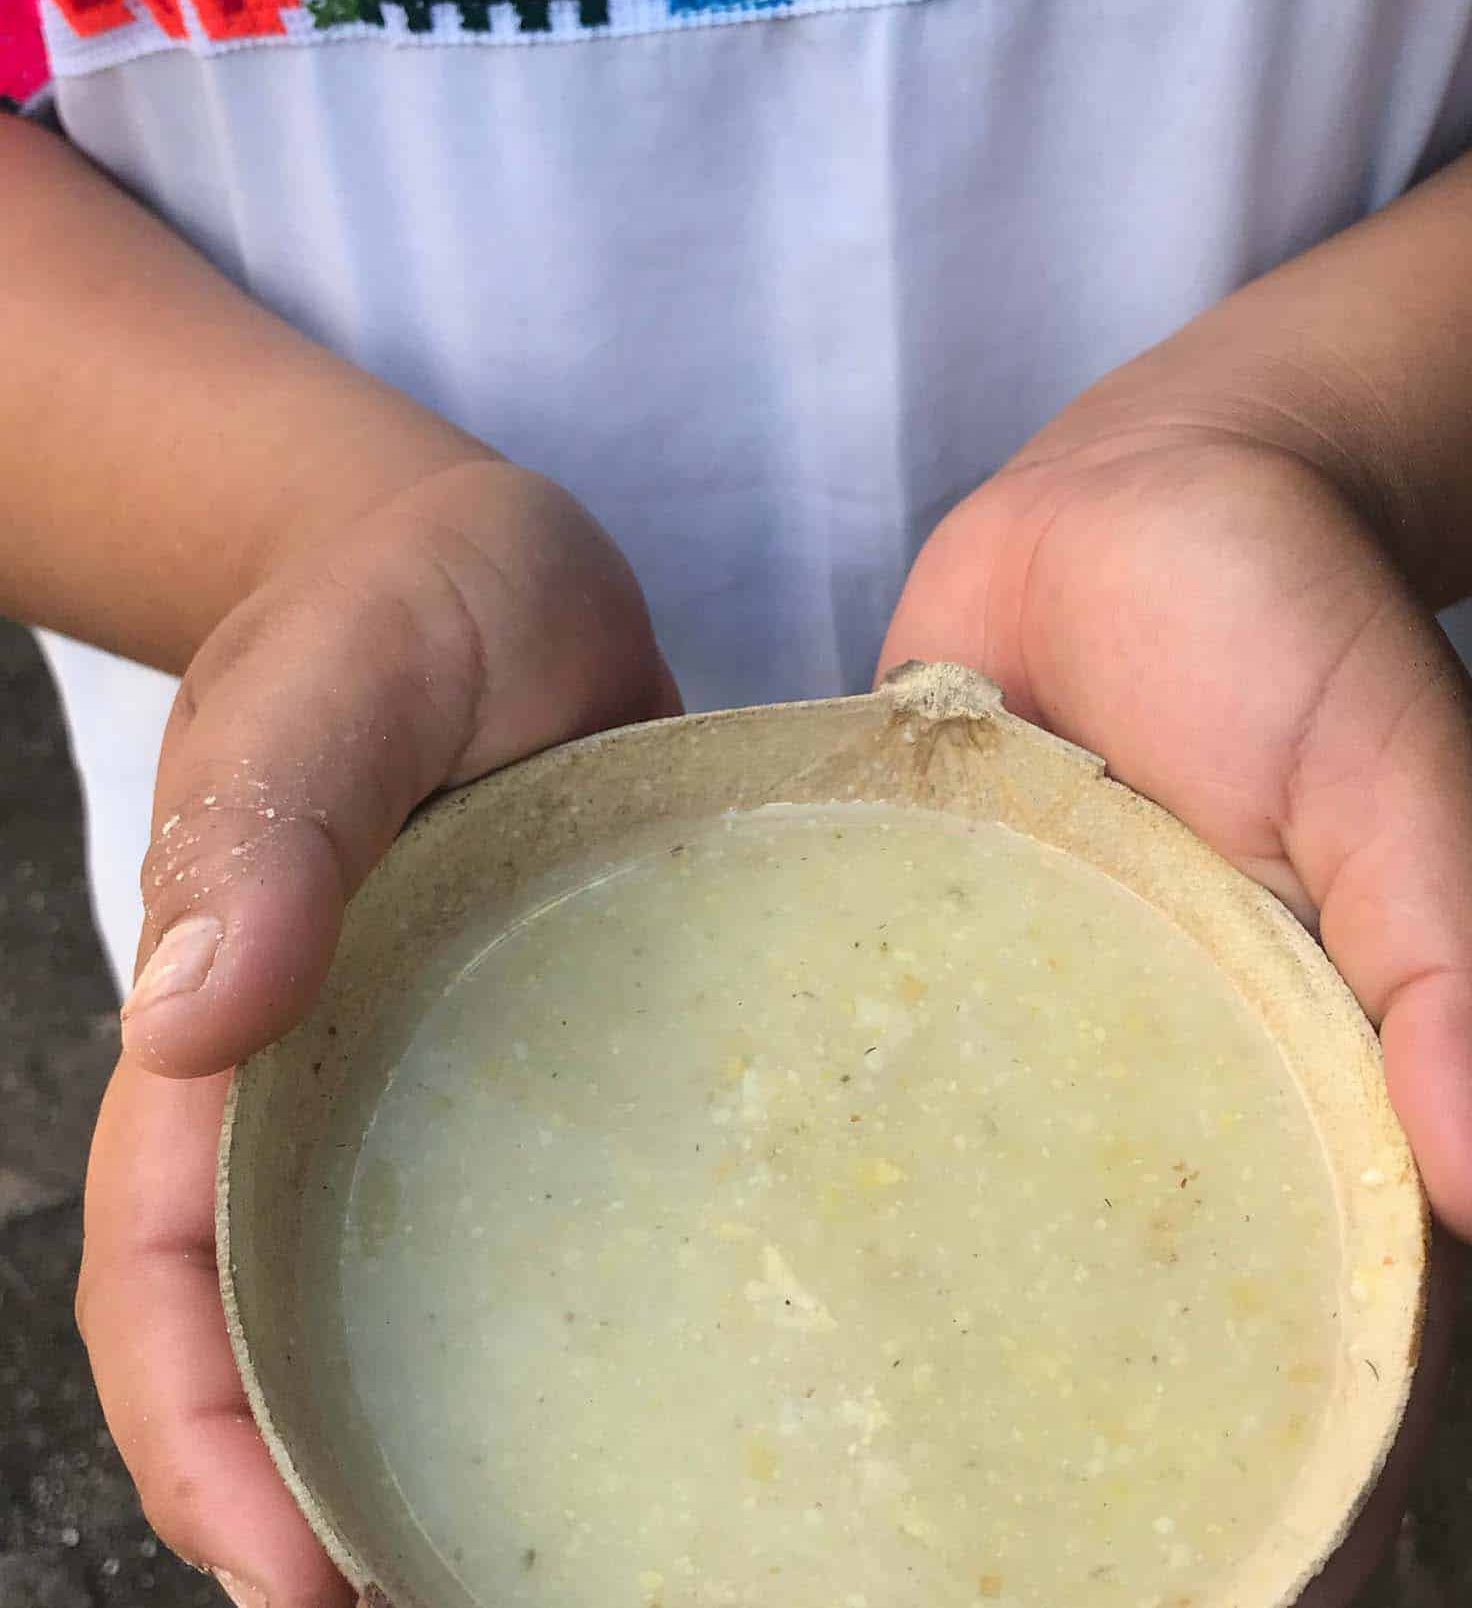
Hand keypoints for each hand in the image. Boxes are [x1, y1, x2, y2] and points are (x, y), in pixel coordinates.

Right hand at [76, 459, 675, 1607]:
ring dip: (452, 1447)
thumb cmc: (397, 603)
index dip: (202, 1436)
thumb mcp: (338, 680)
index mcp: (234, 1023)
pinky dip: (582, 1325)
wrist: (498, 568)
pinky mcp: (568, 1058)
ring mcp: (449, 1083)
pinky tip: (694, 1383)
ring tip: (570, 1567)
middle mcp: (329, 1084)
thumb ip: (268, 815)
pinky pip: (558, 1215)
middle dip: (326, 1504)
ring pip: (419, 1304)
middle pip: (284, 1338)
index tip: (296, 1576)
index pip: (171, 1269)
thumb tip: (190, 1016)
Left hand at [880, 405, 1471, 1596]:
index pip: (1312, 1291)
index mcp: (1296, 1064)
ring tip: (825, 1446)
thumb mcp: (1401, 779)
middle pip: (1122, 1274)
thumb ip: (1445, 960)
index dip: (1299, 1438)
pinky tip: (733, 1225)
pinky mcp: (915, 931)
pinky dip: (822, 1131)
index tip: (1242, 1572)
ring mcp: (1022, 1009)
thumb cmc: (1297, 622)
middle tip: (979, 1550)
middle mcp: (1153, 1065)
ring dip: (923, 1291)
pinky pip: (864, 1052)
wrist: (1138, 487)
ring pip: (974, 1189)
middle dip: (1085, 1414)